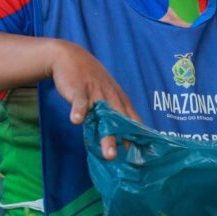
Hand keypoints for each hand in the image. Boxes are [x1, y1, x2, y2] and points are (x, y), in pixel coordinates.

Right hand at [48, 40, 139, 159]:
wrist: (72, 56)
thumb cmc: (92, 81)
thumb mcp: (108, 95)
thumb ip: (114, 114)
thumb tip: (123, 138)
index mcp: (120, 101)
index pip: (133, 121)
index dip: (139, 137)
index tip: (144, 155)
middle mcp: (112, 98)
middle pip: (121, 122)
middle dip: (126, 141)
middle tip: (130, 158)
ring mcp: (96, 93)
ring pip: (103, 115)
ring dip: (107, 134)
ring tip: (109, 154)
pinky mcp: (79, 89)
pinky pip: (80, 101)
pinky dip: (78, 110)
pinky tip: (75, 121)